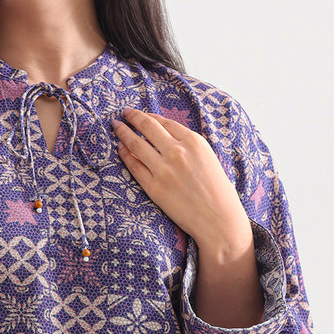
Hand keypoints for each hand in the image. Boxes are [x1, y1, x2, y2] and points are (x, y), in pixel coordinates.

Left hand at [110, 107, 250, 255]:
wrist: (218, 219)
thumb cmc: (217, 191)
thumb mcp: (207, 158)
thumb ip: (188, 145)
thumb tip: (166, 136)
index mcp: (194, 141)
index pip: (164, 122)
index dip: (149, 116)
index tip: (140, 114)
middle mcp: (177, 151)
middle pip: (147, 127)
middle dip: (133, 117)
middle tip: (123, 114)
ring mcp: (164, 170)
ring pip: (136, 144)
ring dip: (123, 133)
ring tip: (116, 127)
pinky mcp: (154, 188)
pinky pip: (134, 166)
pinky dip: (125, 155)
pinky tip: (120, 149)